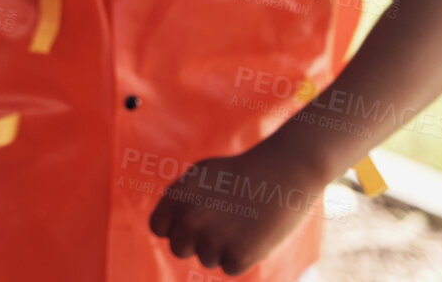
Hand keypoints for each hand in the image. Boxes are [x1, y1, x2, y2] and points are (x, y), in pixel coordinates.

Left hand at [148, 145, 324, 275]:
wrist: (282, 173)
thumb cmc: (242, 172)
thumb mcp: (201, 175)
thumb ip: (180, 199)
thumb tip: (167, 226)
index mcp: (176, 197)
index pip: (158, 227)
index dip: (174, 227)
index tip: (190, 223)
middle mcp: (189, 221)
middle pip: (179, 249)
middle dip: (196, 242)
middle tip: (220, 224)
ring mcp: (212, 241)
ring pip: (207, 259)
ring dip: (222, 247)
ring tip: (242, 221)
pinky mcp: (237, 257)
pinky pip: (230, 268)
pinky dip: (242, 257)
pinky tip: (254, 233)